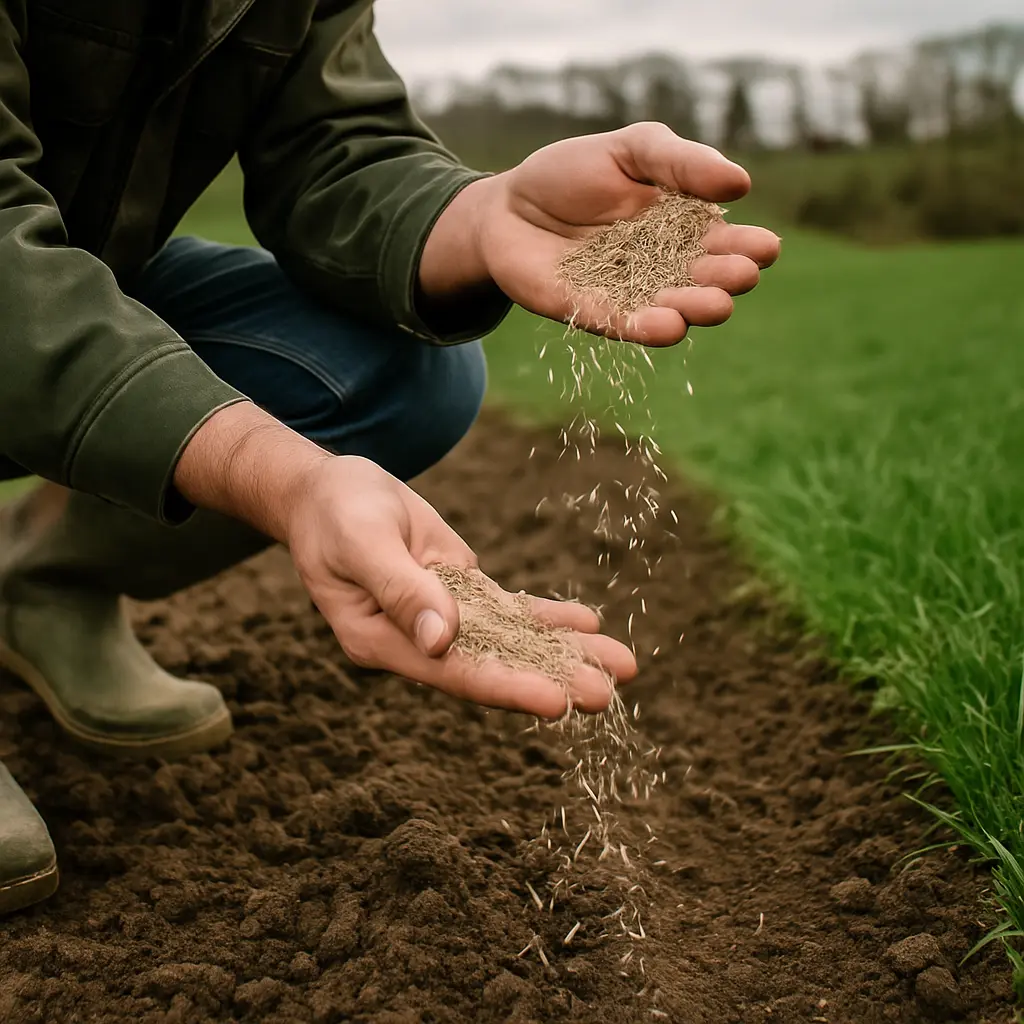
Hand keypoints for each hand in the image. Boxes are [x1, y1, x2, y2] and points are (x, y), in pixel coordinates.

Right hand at [174, 404, 635, 718]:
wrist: (328, 491)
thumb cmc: (334, 513)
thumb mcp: (361, 542)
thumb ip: (400, 588)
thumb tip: (441, 640)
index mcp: (383, 642)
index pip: (454, 673)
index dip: (508, 686)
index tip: (558, 701)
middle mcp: (418, 641)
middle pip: (494, 666)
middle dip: (552, 678)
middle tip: (609, 693)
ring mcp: (441, 617)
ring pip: (511, 641)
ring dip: (564, 652)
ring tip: (622, 665)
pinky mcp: (458, 591)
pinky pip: (508, 610)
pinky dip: (547, 618)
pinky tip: (587, 624)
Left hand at [420, 122, 780, 345]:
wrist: (507, 206)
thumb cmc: (572, 174)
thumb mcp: (631, 150)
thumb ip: (681, 163)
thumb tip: (741, 182)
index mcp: (682, 228)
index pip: (724, 242)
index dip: (746, 247)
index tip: (764, 248)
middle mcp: (662, 269)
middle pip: (704, 281)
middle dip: (725, 280)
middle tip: (740, 275)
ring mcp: (628, 295)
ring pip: (671, 309)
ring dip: (695, 309)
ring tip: (714, 305)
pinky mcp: (591, 314)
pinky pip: (624, 325)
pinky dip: (647, 328)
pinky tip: (669, 327)